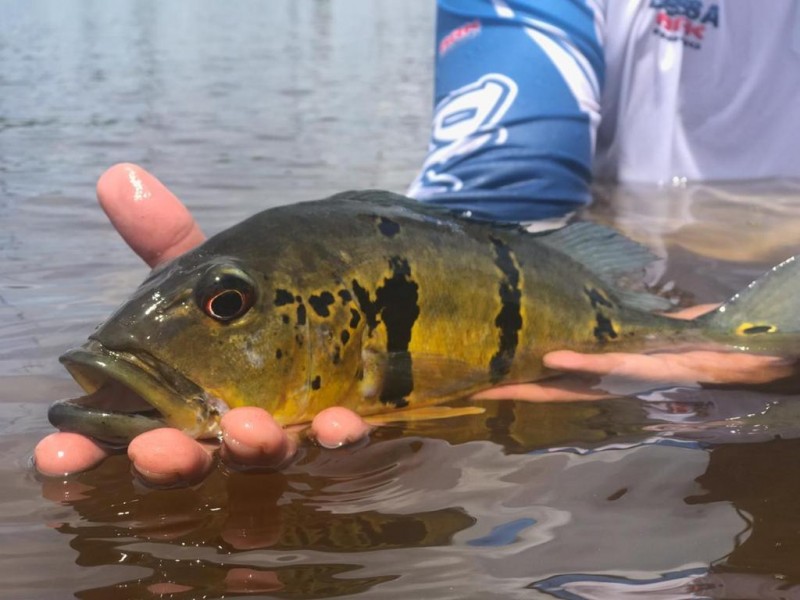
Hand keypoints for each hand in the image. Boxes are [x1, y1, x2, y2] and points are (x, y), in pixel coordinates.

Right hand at [35, 164, 371, 485]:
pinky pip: (343, 442)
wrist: (343, 289)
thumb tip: (116, 176)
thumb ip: (163, 238)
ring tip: (244, 428)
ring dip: (252, 448)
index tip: (54, 457)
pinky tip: (339, 423)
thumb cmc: (259, 293)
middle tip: (152, 449)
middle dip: (171, 459)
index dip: (88, 452)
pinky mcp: (344, 427)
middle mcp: (228, 426)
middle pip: (195, 458)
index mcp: (182, 397)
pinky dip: (338, 436)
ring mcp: (289, 431)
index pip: (127, 433)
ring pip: (266, 456)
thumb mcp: (210, 271)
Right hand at [474, 305, 794, 401]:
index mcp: (608, 371)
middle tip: (468, 386)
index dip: (518, 379)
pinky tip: (551, 357)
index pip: (552, 378)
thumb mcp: (674, 331)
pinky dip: (578, 362)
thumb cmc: (711, 347)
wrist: (748, 358)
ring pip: (566, 383)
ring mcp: (620, 374)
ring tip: (490, 382)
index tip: (482, 375)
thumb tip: (634, 301)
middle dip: (510, 388)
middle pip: (548, 387)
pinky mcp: (640, 366)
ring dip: (529, 384)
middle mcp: (607, 380)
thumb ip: (655, 320)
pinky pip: (604, 364)